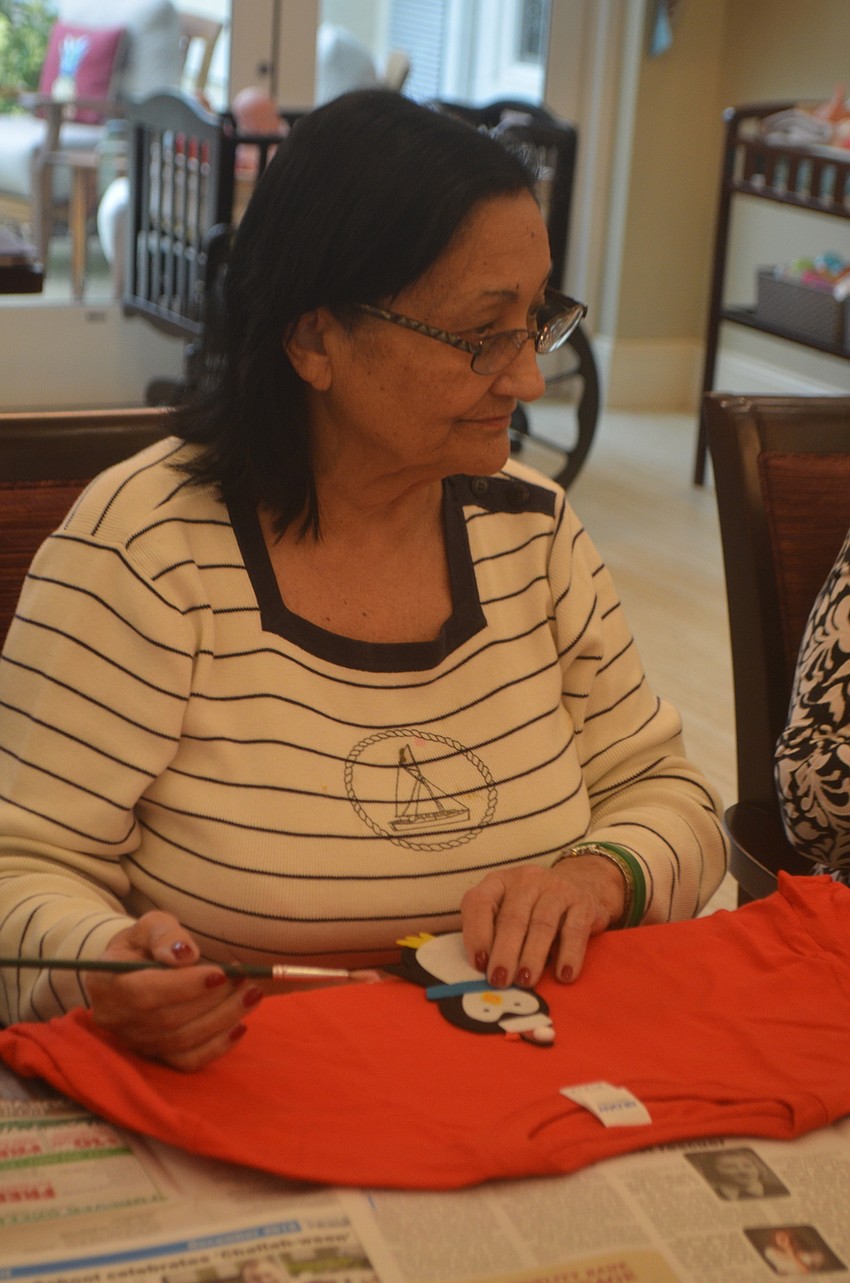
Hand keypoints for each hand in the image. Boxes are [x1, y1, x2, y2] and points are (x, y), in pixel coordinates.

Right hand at [83, 911, 260, 1070]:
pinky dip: (216, 1048)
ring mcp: (135, 1041)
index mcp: (107, 982)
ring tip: (252, 995)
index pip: (143, 992)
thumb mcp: (150, 926)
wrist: (131, 971)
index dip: (183, 987)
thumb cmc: (143, 944)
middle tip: (247, 980)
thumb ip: (165, 935)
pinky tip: (240, 1027)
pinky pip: (186, 1061)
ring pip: (181, 1041)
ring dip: (222, 1019)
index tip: (220, 973)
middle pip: (167, 1020)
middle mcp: (116, 1019)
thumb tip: (186, 955)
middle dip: (213, 1001)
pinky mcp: (155, 1056)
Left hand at [460, 855, 624, 989]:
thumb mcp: (508, 911)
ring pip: (541, 924)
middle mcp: (526, 880)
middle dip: (504, 952)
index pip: (479, 902)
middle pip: (512, 917)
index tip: (479, 964)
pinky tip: (564, 975)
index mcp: (498, 882)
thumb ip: (492, 934)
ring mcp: (556, 888)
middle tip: (499, 980)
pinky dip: (569, 954)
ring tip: (525, 981)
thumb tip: (483, 970)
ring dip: (532, 956)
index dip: (476, 933)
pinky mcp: (583, 902)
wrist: (583, 884)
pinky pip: (575, 930)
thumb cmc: (534, 908)